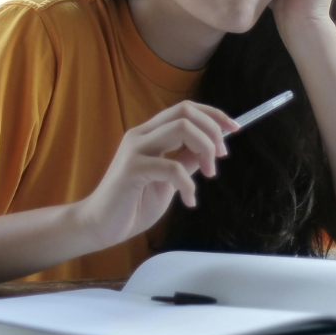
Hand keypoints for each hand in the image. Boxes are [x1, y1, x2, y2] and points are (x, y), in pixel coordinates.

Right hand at [78, 101, 237, 250]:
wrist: (100, 226)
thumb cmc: (133, 204)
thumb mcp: (169, 180)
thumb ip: (185, 161)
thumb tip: (210, 149)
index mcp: (150, 133)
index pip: (186, 108)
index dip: (213, 115)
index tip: (234, 129)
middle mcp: (142, 134)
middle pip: (186, 112)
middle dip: (213, 129)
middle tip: (222, 156)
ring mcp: (135, 149)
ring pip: (182, 128)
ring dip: (205, 149)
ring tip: (210, 174)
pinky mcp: (132, 169)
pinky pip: (172, 167)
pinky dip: (188, 184)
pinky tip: (189, 200)